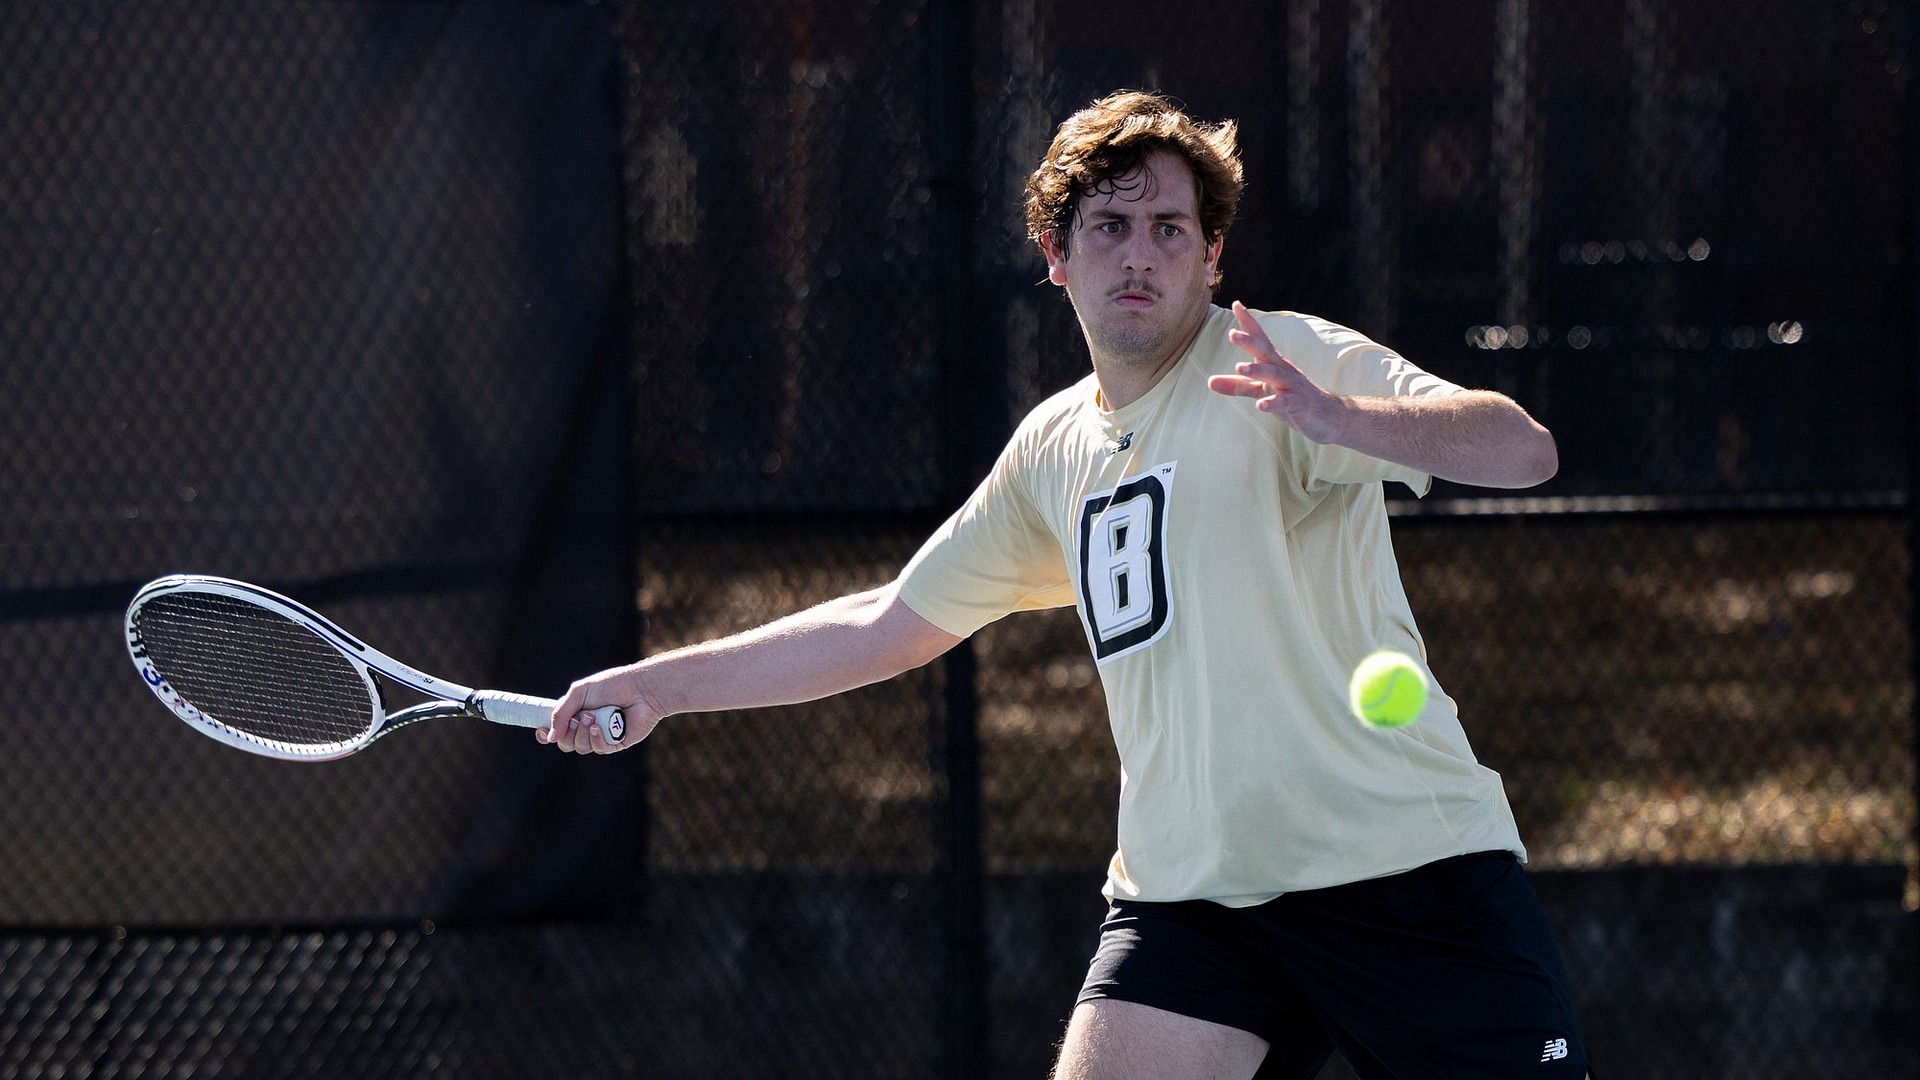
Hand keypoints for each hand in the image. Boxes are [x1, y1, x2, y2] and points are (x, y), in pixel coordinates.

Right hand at [536, 664, 661, 754]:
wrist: (641, 689)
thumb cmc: (612, 685)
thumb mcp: (579, 692)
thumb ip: (560, 713)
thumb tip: (549, 737)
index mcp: (576, 713)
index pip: (555, 730)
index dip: (546, 734)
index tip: (542, 732)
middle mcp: (587, 727)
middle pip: (565, 743)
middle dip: (567, 732)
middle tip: (577, 717)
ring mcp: (602, 736)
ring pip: (581, 747)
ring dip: (582, 733)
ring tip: (593, 717)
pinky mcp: (616, 743)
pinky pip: (599, 749)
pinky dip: (597, 738)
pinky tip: (600, 727)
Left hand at [1206, 300, 1350, 443]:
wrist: (1329, 416)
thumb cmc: (1291, 397)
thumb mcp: (1261, 390)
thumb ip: (1237, 385)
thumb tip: (1209, 381)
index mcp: (1273, 363)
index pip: (1260, 339)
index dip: (1248, 322)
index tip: (1236, 304)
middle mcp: (1282, 370)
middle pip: (1265, 352)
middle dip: (1249, 342)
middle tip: (1232, 334)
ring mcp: (1292, 386)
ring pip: (1274, 375)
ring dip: (1257, 370)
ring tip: (1239, 367)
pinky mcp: (1299, 404)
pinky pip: (1286, 402)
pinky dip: (1274, 403)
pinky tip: (1261, 405)